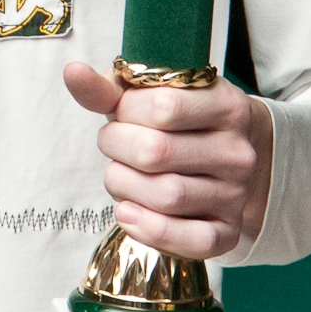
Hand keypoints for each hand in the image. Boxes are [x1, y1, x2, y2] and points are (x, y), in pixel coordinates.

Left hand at [63, 64, 272, 257]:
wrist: (227, 161)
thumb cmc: (178, 124)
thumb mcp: (152, 97)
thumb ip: (110, 88)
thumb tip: (73, 72)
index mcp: (226, 106)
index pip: (162, 106)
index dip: (126, 110)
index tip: (123, 112)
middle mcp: (237, 151)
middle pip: (155, 153)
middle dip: (116, 147)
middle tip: (114, 144)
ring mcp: (236, 195)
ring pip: (164, 196)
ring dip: (123, 186)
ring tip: (122, 174)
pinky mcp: (227, 232)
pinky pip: (187, 240)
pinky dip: (147, 228)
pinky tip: (128, 212)